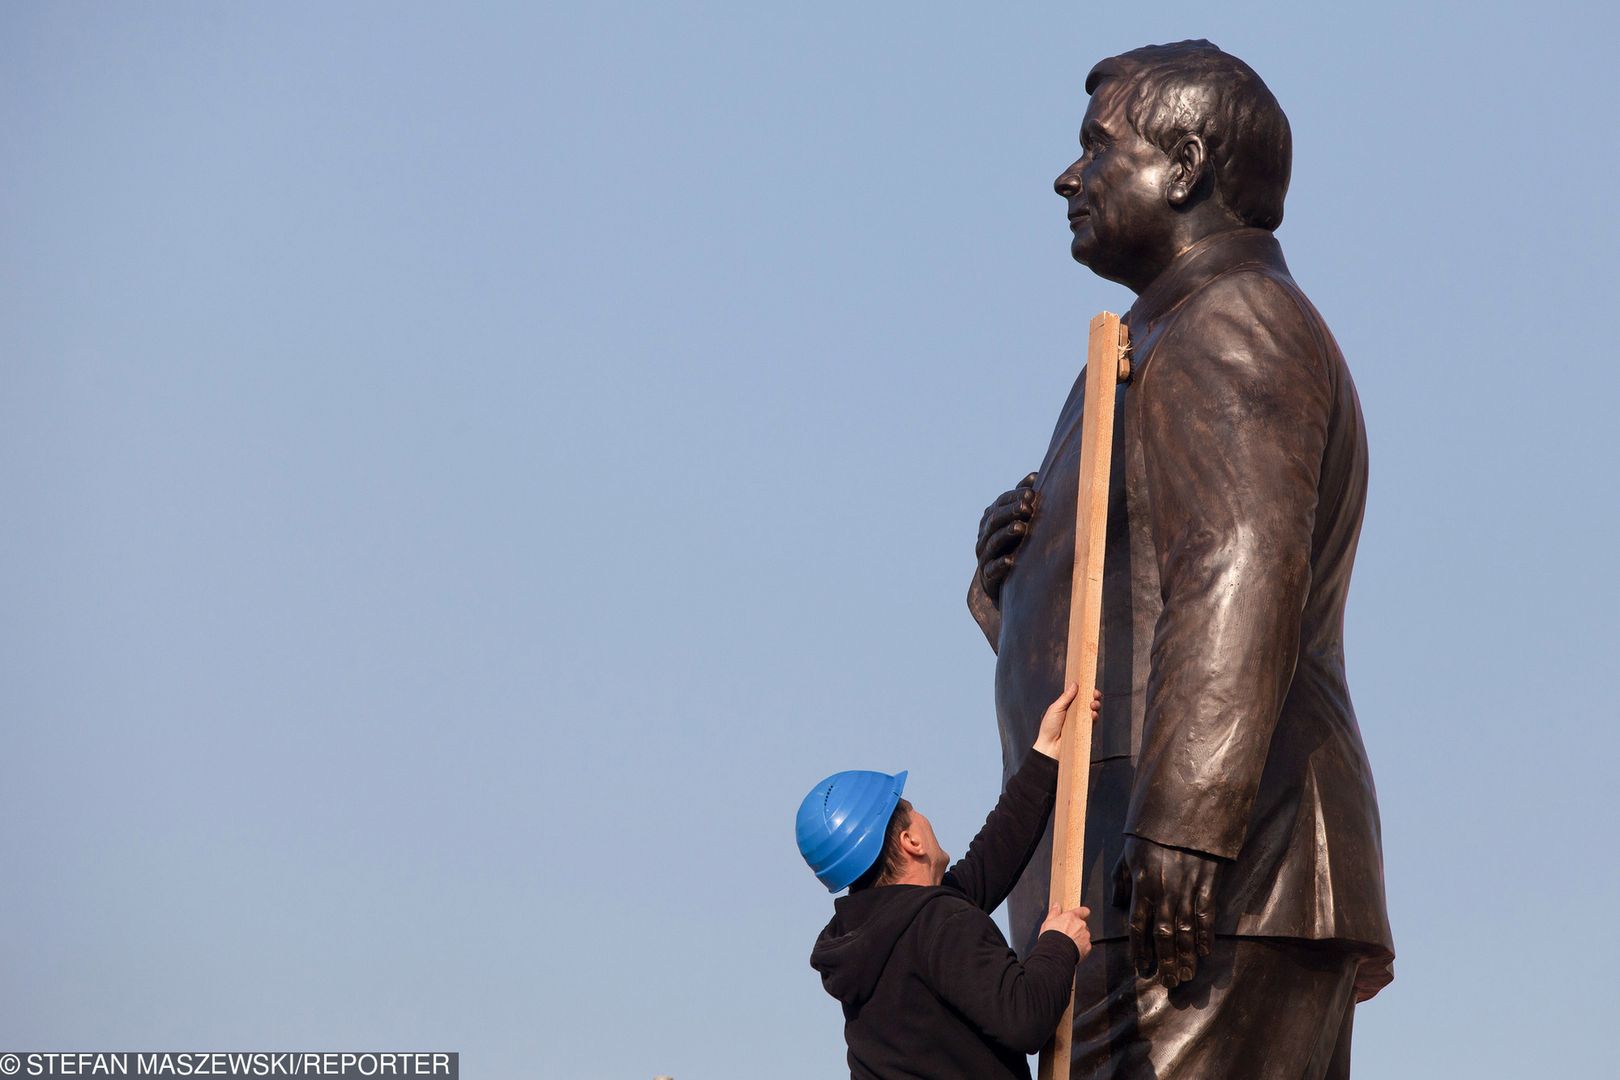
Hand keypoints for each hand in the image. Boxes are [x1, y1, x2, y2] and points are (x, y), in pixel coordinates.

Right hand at [975, 473, 1038, 604]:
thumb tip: (1034, 475)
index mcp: (991, 519)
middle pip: (995, 520)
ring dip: (1006, 534)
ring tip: (1021, 528)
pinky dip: (1000, 565)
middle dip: (1010, 512)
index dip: (1014, 497)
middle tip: (1028, 508)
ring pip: (993, 542)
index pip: (1000, 503)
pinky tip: (1011, 561)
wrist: (1002, 580)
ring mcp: (984, 555)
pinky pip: (991, 569)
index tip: (1031, 494)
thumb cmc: (1014, 543)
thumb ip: (1023, 498)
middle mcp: (985, 535)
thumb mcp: (1017, 519)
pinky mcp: (988, 576)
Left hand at [1032, 684, 1101, 759]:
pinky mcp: (1084, 729)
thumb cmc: (1049, 727)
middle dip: (1094, 696)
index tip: (1090, 685)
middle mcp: (1075, 712)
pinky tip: (1093, 714)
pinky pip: (1092, 722)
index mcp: (1067, 705)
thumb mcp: (1056, 708)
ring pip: (1092, 710)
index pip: (1079, 695)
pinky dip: (1094, 717)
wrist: (1049, 746)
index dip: (1085, 690)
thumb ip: (1066, 697)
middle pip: (1087, 701)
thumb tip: (1075, 684)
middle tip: (1095, 694)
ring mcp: (1080, 721)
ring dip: (1095, 705)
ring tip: (1093, 705)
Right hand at [1039, 903, 1092, 959]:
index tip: (1081, 914)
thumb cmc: (1052, 937)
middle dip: (1077, 928)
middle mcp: (1081, 925)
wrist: (1056, 953)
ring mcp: (1085, 936)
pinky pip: (1086, 945)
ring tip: (1068, 943)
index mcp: (1072, 917)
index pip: (1083, 910)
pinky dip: (1081, 947)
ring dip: (1079, 938)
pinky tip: (1072, 949)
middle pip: (1083, 924)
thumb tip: (1056, 905)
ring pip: (1084, 935)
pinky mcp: (1087, 947)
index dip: (1082, 912)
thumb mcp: (1048, 922)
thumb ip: (1054, 912)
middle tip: (1067, 934)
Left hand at [1111, 836, 1219, 988]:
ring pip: (1186, 931)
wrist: (1183, 814)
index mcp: (1142, 886)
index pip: (1138, 926)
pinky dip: (1205, 936)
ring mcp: (1187, 890)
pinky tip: (1204, 953)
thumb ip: (1121, 880)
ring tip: (1186, 975)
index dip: (1140, 950)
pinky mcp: (1206, 885)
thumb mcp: (1128, 853)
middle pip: (1164, 936)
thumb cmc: (1151, 834)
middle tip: (1168, 983)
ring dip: (1186, 956)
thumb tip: (1119, 904)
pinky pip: (1206, 916)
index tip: (1142, 968)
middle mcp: (1164, 893)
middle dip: (1166, 961)